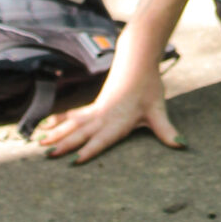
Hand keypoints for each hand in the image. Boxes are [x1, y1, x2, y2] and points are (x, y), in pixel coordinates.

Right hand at [36, 66, 184, 164]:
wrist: (138, 60)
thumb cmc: (149, 86)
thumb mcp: (158, 109)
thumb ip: (166, 130)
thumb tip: (181, 144)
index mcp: (118, 120)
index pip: (102, 139)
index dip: (89, 150)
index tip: (74, 161)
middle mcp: (104, 116)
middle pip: (81, 133)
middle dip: (64, 144)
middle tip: (47, 154)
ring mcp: (98, 110)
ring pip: (73, 124)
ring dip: (56, 133)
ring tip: (39, 141)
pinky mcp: (96, 105)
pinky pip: (75, 114)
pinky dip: (61, 120)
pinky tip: (48, 124)